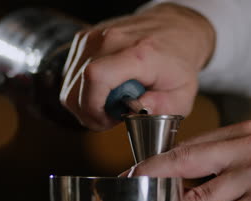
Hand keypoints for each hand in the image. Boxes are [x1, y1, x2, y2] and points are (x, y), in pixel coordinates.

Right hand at [60, 3, 214, 130]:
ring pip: (68, 84)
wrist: (174, 29)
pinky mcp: (83, 39)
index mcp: (138, 53)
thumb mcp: (182, 95)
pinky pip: (71, 75)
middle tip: (113, 115)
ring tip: (111, 102)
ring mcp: (93, 38)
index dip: (93, 107)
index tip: (108, 120)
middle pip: (75, 88)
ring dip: (86, 102)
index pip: (96, 77)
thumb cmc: (178, 63)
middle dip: (89, 113)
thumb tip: (133, 112)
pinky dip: (83, 89)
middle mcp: (110, 40)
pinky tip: (104, 89)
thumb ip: (160, 109)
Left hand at [121, 120, 250, 200]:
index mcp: (244, 133)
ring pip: (200, 198)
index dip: (160, 160)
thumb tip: (170, 173)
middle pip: (188, 163)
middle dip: (156, 177)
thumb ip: (216, 164)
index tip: (137, 170)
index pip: (190, 146)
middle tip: (134, 186)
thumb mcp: (250, 165)